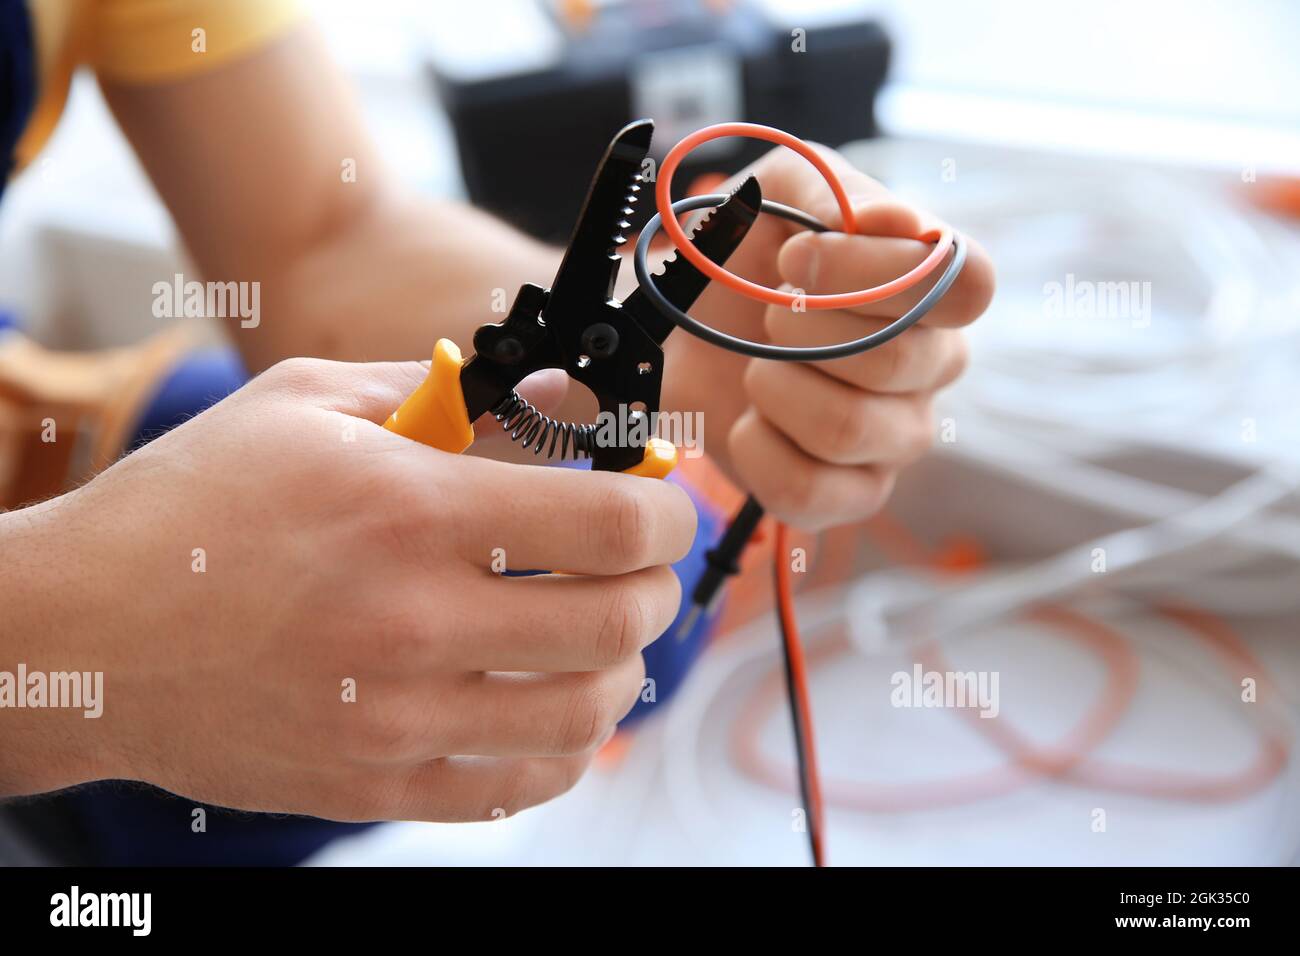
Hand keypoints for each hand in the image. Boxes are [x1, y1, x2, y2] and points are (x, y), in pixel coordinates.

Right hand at [0, 358, 694, 818]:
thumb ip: (450, 391)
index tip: (661, 499)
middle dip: (656, 583)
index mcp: (407, 512)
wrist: (86, 633)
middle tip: (639, 562)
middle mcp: (412, 623)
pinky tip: (547, 699)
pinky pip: (519, 785)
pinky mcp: (374, 785)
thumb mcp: (312, 405)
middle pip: (618, 621)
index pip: (608, 521)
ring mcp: (396, 720)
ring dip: (621, 666)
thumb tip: (561, 396)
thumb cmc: (194, 506)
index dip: (666, 506)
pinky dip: (564, 744)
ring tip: (599, 631)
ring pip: (585, 713)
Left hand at [662, 145, 994, 530]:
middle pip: (900, 361)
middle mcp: (932, 368)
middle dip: (804, 330)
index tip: (797, 257)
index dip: (880, 271)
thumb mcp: (779, 192)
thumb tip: (899, 223)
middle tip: (765, 316)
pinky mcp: (850, 495)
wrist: (677, 327)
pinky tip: (745, 421)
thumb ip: (837, 192)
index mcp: (934, 293)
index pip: (969, 284)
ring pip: (849, 429)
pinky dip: (756, 450)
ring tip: (753, 368)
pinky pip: (810, 491)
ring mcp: (896, 438)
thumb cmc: (743, 257)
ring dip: (774, 388)